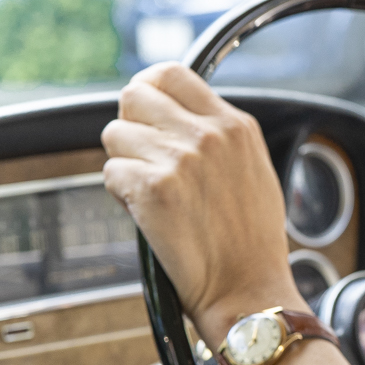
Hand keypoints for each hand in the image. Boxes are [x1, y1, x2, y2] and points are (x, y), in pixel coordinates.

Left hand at [102, 64, 303, 344]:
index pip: (170, 73)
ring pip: (115, 134)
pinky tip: (147, 214)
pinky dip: (121, 195)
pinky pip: (111, 173)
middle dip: (130, 126)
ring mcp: (180, 159)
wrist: (248, 291)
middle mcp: (208, 134)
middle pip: (134, 96)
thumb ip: (219, 136)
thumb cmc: (251, 243)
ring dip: (124, 163)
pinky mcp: (153, 189)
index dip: (148, 92)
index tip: (145, 114)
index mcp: (234, 124)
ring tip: (150, 192)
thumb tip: (178, 116)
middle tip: (142, 157)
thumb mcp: (253, 169)